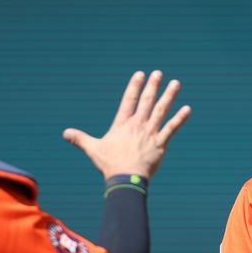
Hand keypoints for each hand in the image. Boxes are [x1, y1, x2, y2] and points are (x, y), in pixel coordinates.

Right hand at [62, 70, 190, 180]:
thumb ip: (80, 138)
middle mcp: (138, 125)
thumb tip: (65, 133)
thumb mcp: (93, 149)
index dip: (134, 86)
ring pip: (161, 111)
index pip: (129, 100)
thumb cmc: (110, 164)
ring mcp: (150, 133)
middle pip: (147, 101)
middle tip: (158, 73)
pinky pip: (172, 128)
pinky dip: (180, 118)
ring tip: (176, 84)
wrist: (126, 179)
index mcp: (122, 124)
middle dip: (153, 86)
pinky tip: (187, 109)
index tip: (140, 74)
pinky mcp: (160, 144)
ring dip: (169, 96)